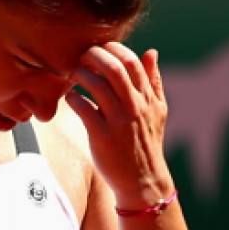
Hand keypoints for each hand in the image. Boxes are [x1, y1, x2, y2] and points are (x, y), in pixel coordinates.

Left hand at [65, 42, 173, 204]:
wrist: (142, 181)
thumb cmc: (146, 141)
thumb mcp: (158, 110)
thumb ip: (154, 80)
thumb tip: (151, 51)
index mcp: (147, 98)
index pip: (131, 61)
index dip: (113, 48)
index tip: (100, 49)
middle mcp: (135, 107)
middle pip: (114, 68)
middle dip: (94, 55)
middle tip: (81, 56)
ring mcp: (119, 122)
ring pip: (97, 85)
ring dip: (80, 74)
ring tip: (72, 75)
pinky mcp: (102, 137)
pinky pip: (83, 109)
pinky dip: (73, 98)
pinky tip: (70, 98)